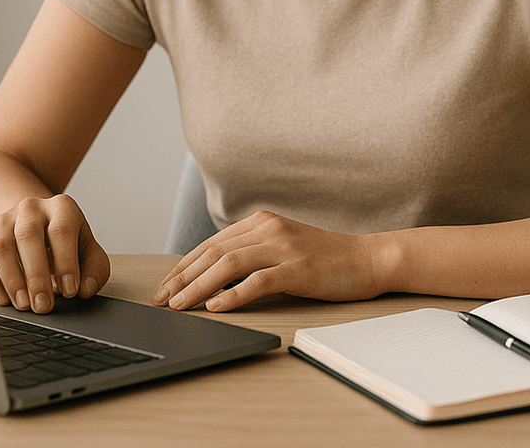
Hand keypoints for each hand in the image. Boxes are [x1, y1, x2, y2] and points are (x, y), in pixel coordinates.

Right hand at [0, 193, 110, 312]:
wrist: (40, 228)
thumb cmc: (68, 244)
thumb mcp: (89, 254)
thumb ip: (95, 271)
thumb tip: (85, 289)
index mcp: (62, 207)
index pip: (62, 230)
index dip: (65, 262)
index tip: (69, 291)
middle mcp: (31, 208)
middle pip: (28, 235)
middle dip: (36, 275)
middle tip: (43, 306)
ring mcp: (4, 219)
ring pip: (1, 245)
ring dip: (11, 278)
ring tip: (23, 304)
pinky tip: (4, 299)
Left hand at [152, 211, 381, 311]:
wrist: (368, 259)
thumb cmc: (325, 260)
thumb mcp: (282, 248)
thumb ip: (252, 254)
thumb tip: (212, 278)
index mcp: (260, 222)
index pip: (210, 245)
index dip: (183, 267)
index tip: (164, 287)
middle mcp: (268, 228)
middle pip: (212, 253)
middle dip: (182, 278)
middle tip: (161, 300)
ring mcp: (283, 247)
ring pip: (228, 264)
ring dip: (198, 286)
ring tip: (180, 305)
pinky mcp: (298, 268)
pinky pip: (258, 280)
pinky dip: (233, 294)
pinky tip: (217, 306)